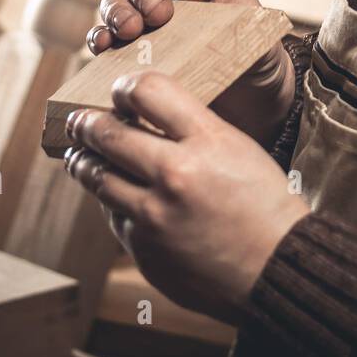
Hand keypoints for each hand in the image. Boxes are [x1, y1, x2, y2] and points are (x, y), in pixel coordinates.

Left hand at [63, 70, 308, 325]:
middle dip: (86, 123)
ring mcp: (155, 217)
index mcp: (207, 141)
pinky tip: (120, 199)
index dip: (126, 86)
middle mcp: (175, 175)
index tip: (120, 92)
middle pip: (107, 134)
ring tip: (81, 155)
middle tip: (78, 120)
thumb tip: (140, 114)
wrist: (278, 270)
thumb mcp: (238, 148)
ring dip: (84, 162)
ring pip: (97, 178)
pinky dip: (115, 204)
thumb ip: (191, 129)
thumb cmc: (263, 204)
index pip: (147, 91)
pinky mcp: (144, 250)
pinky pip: (115, 218)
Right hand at [87, 0, 294, 147]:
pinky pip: (103, 35)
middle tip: (159, 16)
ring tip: (129, 32)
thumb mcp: (259, 37)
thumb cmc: (256, 59)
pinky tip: (104, 47)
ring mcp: (142, 17)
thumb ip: (242, 27)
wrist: (249, 98)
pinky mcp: (128, 51)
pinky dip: (99, 37)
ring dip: (118, 11)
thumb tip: (218, 31)